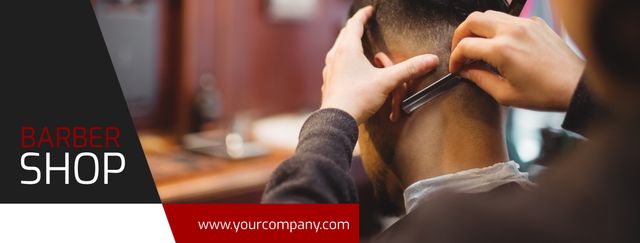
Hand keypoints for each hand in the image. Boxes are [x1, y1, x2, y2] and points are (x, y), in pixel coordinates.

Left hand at [321, 6, 438, 123]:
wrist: (337, 120)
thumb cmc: (358, 98)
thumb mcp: (387, 81)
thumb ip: (409, 69)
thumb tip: (431, 60)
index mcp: (348, 50)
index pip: (354, 24)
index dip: (363, 15)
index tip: (369, 10)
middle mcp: (335, 56)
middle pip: (344, 35)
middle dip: (354, 28)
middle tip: (362, 24)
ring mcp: (329, 70)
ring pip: (337, 50)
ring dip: (346, 44)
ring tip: (353, 44)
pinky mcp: (328, 82)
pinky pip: (334, 65)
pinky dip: (341, 60)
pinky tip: (346, 68)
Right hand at [450, 11, 584, 110]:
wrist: (575, 86)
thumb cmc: (545, 93)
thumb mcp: (505, 94)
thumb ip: (479, 79)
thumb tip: (465, 71)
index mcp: (502, 50)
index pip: (465, 46)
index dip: (455, 58)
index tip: (456, 67)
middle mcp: (512, 31)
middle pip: (472, 20)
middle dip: (460, 35)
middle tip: (460, 51)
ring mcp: (525, 24)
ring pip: (489, 15)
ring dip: (477, 29)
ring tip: (478, 46)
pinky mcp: (535, 23)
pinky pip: (508, 19)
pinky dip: (497, 28)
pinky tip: (499, 45)